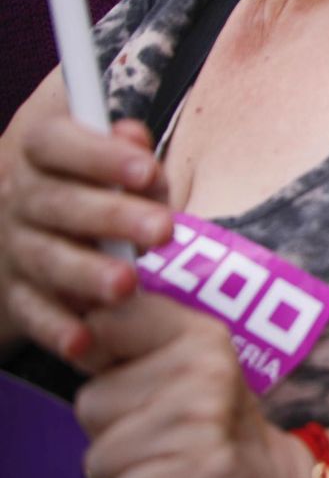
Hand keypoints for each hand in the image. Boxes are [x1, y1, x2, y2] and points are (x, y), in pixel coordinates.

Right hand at [0, 116, 170, 367]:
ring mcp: (16, 247)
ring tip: (128, 284)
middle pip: (58, 203)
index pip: (56, 144)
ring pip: (46, 258)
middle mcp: (21, 198)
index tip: (148, 170)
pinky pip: (32, 312)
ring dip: (86, 273)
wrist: (29, 224)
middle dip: (112, 218)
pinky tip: (84, 340)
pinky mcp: (17, 294)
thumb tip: (133, 137)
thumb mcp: (105, 153)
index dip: (100, 156)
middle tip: (163, 230)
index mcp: (40, 152)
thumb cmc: (90, 178)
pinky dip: (56, 327)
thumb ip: (124, 148)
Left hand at [75, 291, 306, 477]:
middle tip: (161, 436)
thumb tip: (75, 340)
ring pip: (101, 459)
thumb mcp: (181, 364)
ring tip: (167, 464)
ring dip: (125, 476)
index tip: (131, 383)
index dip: (98, 359)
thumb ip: (127, 341)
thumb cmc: (208, 421)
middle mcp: (205, 367)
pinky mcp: (207, 467)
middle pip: (89, 405)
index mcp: (199, 334)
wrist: (268, 476)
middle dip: (111, 433)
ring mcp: (207, 416)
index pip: (103, 324)